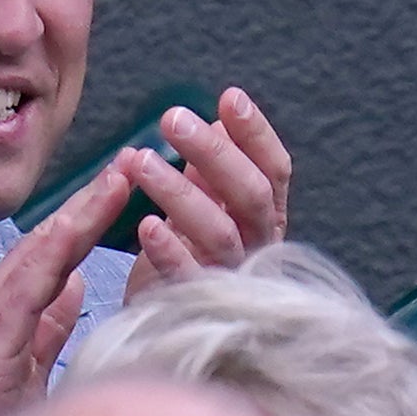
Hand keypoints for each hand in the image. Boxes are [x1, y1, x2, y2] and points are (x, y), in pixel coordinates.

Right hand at [0, 166, 117, 415]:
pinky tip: (89, 217)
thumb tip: (76, 287)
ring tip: (125, 173)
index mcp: (4, 314)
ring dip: (86, 209)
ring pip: (43, 248)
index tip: (127, 187)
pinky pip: (30, 277)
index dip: (91, 220)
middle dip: (94, 200)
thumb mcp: (26, 375)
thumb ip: (48, 328)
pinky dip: (62, 243)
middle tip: (135, 160)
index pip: (55, 255)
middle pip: (52, 240)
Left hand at [114, 89, 294, 290]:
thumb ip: (210, 171)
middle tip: (171, 119)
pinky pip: (188, 276)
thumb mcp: (202, 204)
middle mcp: (258, 245)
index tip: (229, 97)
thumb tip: (213, 122)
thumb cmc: (186, 251)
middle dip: (214, 153)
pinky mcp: (197, 304)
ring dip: (180, 193)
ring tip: (142, 162)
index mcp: (265, 217)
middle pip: (252, 195)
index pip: (275, 170)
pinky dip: (169, 250)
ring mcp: (231, 276)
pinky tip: (146, 225)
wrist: (163, 318)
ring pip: (219, 232)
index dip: (256, 133)